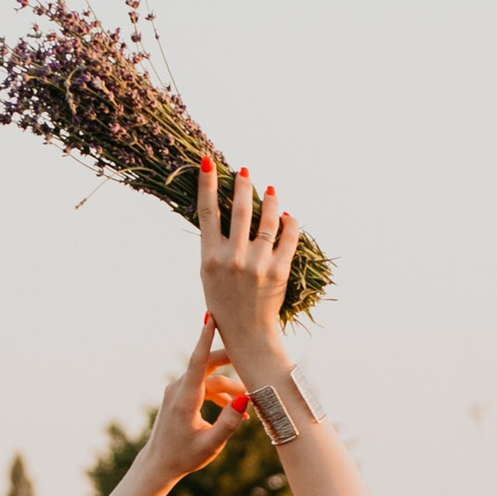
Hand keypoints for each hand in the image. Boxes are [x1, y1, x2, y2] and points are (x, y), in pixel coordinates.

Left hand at [138, 317, 251, 485]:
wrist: (159, 464)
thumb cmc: (184, 457)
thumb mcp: (211, 445)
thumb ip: (229, 422)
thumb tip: (245, 398)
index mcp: (185, 399)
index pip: (198, 362)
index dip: (206, 338)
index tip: (211, 317)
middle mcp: (179, 389)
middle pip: (208, 365)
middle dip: (232, 360)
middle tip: (253, 355)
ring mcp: (178, 390)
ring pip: (210, 378)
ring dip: (230, 386)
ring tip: (251, 401)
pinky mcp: (181, 396)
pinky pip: (204, 387)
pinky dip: (220, 394)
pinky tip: (236, 409)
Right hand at [198, 154, 298, 368]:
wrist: (247, 333)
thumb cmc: (224, 302)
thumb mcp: (208, 275)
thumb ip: (214, 244)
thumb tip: (222, 209)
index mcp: (209, 258)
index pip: (207, 212)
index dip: (207, 184)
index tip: (208, 162)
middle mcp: (232, 258)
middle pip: (238, 209)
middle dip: (242, 185)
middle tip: (245, 172)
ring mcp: (257, 264)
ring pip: (267, 219)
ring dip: (269, 200)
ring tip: (270, 190)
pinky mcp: (279, 271)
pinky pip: (288, 237)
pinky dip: (290, 222)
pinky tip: (288, 215)